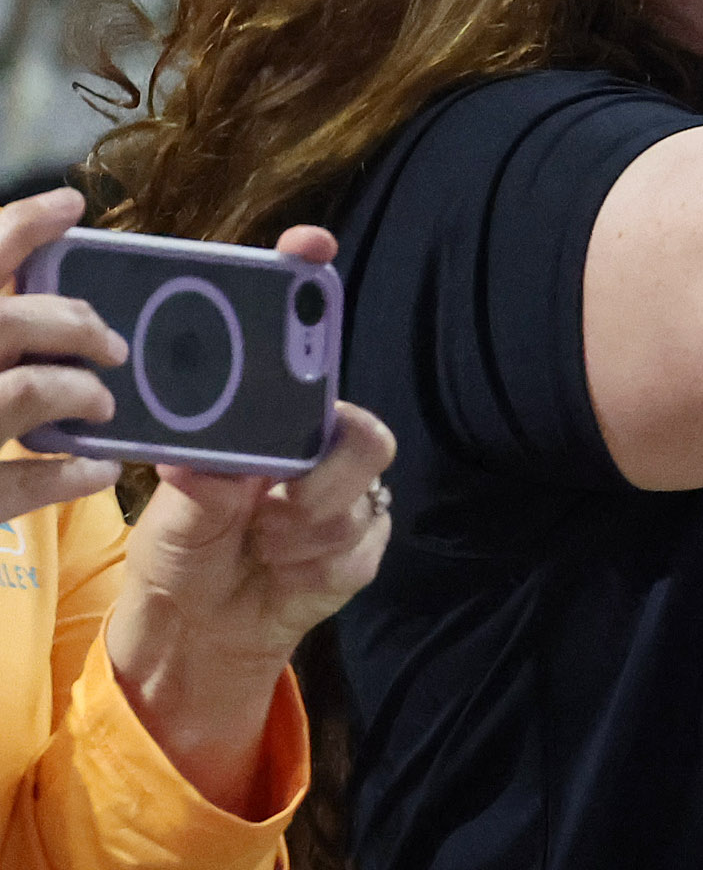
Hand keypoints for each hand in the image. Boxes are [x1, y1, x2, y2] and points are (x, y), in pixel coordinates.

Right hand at [0, 186, 131, 522]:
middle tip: (113, 344)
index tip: (71, 205)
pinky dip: (69, 476)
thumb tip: (6, 270)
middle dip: (74, 324)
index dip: (18, 225)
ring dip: (76, 392)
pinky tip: (97, 470)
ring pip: (23, 391)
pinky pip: (18, 485)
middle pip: (5, 322)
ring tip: (101, 403)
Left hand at [106, 225, 394, 811]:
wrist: (206, 624)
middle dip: (317, 457)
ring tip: (263, 538)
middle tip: (277, 490)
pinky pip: (359, 539)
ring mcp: (348, 491)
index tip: (306, 245)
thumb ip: (198, 487)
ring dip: (303, 519)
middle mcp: (317, 442)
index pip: (298, 335)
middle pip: (355, 423)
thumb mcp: (173, 511)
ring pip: (361, 484)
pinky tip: (285, 567)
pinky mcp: (363, 542)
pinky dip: (314, 560)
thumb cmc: (186, 545)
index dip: (307, 281)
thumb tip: (203, 465)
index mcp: (268, 414)